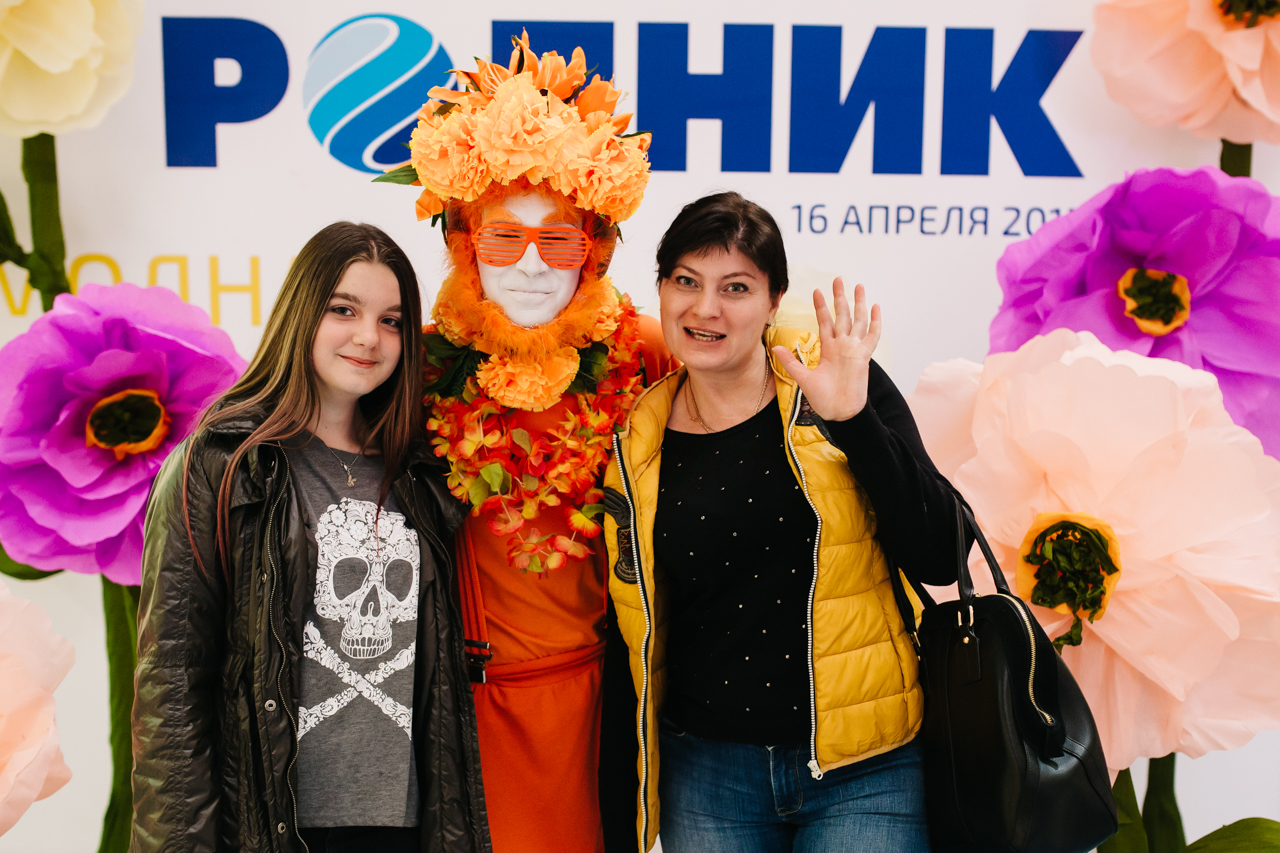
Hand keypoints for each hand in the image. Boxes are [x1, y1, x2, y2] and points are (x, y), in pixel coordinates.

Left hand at [772, 279, 880, 421]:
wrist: (839, 412)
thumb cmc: (823, 398)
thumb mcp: (803, 377)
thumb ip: (791, 362)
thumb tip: (775, 348)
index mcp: (828, 348)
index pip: (825, 321)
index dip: (821, 306)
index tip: (816, 291)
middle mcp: (842, 345)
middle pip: (842, 315)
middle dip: (840, 297)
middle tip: (838, 278)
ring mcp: (854, 349)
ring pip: (858, 321)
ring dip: (859, 304)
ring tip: (858, 286)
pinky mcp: (863, 356)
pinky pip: (872, 336)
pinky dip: (875, 322)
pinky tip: (876, 307)